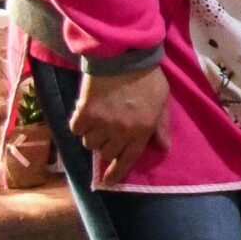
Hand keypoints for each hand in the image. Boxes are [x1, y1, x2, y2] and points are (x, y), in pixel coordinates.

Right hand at [70, 66, 171, 187]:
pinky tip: (87, 113)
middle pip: (106, 152)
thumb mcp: (162, 101)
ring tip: (100, 119)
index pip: (127, 159)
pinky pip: (76, 130)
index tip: (108, 182)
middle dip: (107, 145)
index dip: (116, 173)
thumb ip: (161, 125)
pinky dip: (80, 124)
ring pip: (90, 143)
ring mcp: (101, 123)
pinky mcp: (84, 113)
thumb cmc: (147, 78)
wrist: (124, 57)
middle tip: (109, 132)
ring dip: (94, 135)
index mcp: (142, 130)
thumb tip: (164, 147)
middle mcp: (121, 131)